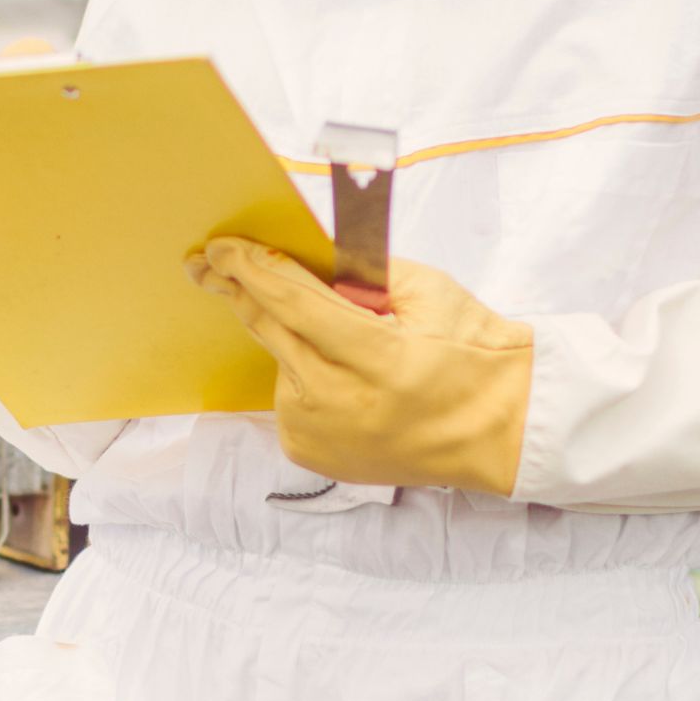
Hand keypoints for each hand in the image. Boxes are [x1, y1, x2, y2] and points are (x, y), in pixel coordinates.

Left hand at [189, 238, 533, 493]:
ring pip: (277, 362)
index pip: (298, 306)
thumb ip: (365, 271)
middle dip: (238, 291)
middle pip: (272, 331)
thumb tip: (303, 249)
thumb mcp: (430, 293)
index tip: (221, 247)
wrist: (495, 430)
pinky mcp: (308, 453)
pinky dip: (299, 374)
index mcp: (382, 361)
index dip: (255, 271)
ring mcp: (321, 435)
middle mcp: (343, 405)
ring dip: (288, 337)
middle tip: (204, 264)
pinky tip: (338, 378)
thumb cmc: (471, 353)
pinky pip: (285, 395)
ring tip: (337, 341)